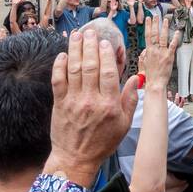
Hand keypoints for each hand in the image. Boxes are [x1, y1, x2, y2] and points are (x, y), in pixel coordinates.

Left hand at [47, 31, 138, 184]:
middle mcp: (91, 100)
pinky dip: (59, 66)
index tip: (106, 42)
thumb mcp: (124, 124)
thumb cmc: (102, 142)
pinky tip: (63, 54)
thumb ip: (130, 100)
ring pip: (74, 69)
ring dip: (75, 49)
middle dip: (90, 45)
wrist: (75, 159)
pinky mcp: (59, 104)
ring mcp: (73, 101)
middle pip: (91, 66)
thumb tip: (134, 78)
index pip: (108, 72)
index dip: (107, 54)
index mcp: (110, 105)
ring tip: (76, 35)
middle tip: (90, 32)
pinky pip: (58, 80)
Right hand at [137, 12, 179, 90]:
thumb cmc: (150, 75)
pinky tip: (177, 32)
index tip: (148, 19)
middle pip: (154, 34)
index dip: (148, 26)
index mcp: (148, 51)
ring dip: (164, 27)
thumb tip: (145, 50)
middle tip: (156, 16)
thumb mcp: (144, 63)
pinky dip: (175, 38)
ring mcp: (162, 52)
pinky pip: (172, 45)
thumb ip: (144, 55)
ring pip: (163, 37)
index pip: (147, 35)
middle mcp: (155, 50)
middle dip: (155, 23)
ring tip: (166, 20)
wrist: (155, 82)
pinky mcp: (169, 56)